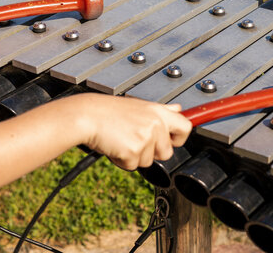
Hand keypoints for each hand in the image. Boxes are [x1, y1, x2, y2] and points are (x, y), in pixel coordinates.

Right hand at [64, 93, 191, 170]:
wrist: (86, 116)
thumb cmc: (109, 111)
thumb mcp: (138, 105)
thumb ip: (161, 110)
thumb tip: (178, 109)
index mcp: (158, 111)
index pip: (186, 127)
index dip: (178, 138)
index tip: (171, 140)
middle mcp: (155, 123)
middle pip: (167, 152)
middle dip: (152, 152)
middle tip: (134, 139)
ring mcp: (146, 138)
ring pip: (148, 161)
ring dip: (134, 156)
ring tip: (121, 139)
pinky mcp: (134, 151)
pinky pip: (132, 166)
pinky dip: (122, 160)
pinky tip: (114, 146)